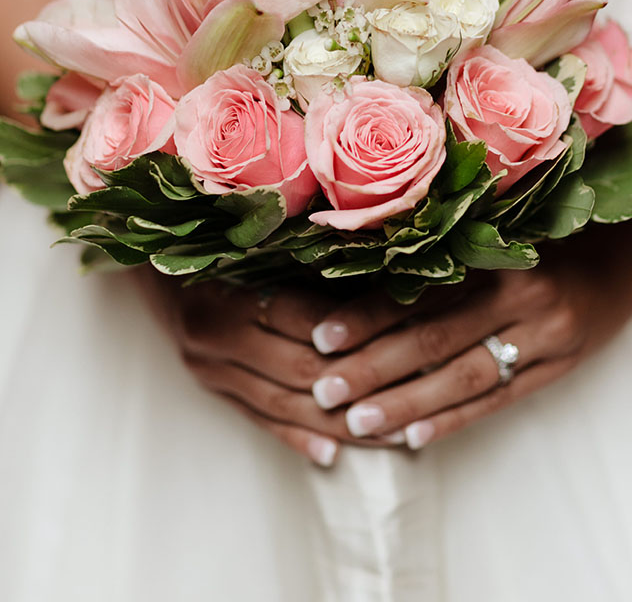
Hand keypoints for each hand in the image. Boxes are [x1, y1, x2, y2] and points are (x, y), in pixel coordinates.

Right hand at [133, 270, 409, 466]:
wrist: (155, 265)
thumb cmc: (220, 243)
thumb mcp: (258, 242)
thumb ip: (307, 260)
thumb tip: (377, 266)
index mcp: (230, 289)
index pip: (301, 315)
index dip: (348, 329)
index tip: (401, 337)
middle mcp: (215, 334)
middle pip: (296, 367)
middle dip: (356, 385)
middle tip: (409, 396)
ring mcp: (210, 368)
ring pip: (283, 403)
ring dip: (336, 423)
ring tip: (385, 434)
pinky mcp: (212, 390)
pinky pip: (260, 420)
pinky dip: (298, 437)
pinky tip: (332, 454)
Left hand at [308, 205, 631, 448]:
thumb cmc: (565, 217)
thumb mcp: (515, 214)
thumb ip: (457, 234)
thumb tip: (371, 252)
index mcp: (502, 250)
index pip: (423, 290)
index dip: (368, 314)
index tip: (318, 334)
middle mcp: (523, 294)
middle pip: (434, 339)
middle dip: (372, 367)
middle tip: (320, 390)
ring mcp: (547, 337)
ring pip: (463, 378)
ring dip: (404, 403)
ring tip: (355, 423)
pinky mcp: (561, 366)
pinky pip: (500, 399)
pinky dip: (455, 419)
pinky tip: (415, 438)